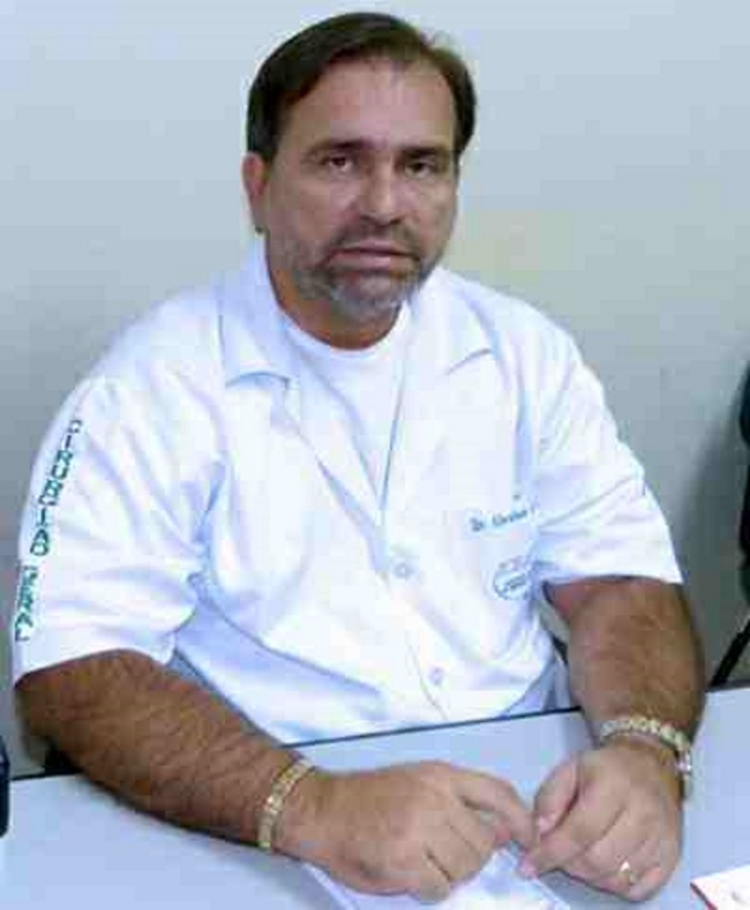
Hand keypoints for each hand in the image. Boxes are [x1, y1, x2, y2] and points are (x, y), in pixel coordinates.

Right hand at [277, 760, 534, 902]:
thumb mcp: (419, 779)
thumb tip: (501, 830)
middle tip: (446, 854)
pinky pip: (440, 888)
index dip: (521, 820)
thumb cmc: (371, 797)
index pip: (498, 793)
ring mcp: (418, 830)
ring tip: (426, 862)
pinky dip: (431, 888)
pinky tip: (412, 874)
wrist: (321, 809)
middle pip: (484, 842)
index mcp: (441, 775)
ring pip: (465, 868)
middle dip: (473, 857)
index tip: (528, 839)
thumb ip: (459, 798)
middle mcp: (434, 798)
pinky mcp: (402, 862)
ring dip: (451, 874)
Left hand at [519, 740, 682, 900]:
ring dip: (589, 876)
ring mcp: (661, 837)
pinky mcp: (671, 856)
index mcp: (614, 785)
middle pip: (597, 860)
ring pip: (616, 878)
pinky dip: (614, 884)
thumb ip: (549, 798)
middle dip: (568, 864)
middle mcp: (643, 813)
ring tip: (580, 856)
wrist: (650, 764)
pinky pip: (637, 889)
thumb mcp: (570, 769)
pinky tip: (604, 865)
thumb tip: (540, 832)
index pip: (580, 831)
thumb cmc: (606, 768)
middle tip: (558, 854)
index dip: (551, 852)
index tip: (529, 864)